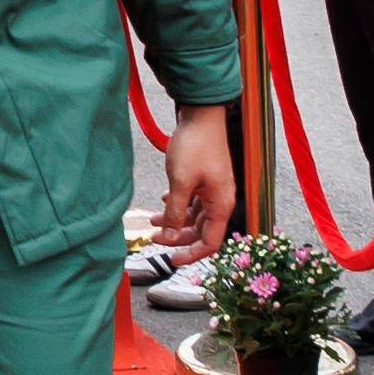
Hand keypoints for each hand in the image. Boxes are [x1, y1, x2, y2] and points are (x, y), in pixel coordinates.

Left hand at [156, 104, 235, 261]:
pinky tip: (163, 200)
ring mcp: (213, 189)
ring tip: (153, 220)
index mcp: (220, 205)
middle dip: (177, 237)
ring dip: (174, 220)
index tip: (172, 261)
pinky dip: (178, 204)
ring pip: (194, 215)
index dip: (192, 254)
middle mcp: (220, 200)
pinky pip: (193, 200)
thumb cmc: (195, 146)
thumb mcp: (180, 182)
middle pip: (201, 231)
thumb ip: (174, 211)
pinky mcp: (205, 178)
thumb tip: (168, 236)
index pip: (210, 242)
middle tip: (155, 237)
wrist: (201, 114)